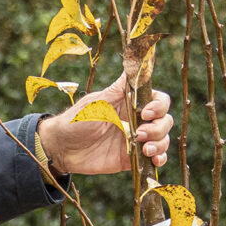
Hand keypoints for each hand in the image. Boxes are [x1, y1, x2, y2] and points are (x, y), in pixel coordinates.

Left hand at [39, 72, 172, 175]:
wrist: (61, 148)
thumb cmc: (76, 120)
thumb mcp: (97, 102)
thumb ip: (119, 89)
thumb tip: (135, 66)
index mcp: (129, 103)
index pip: (158, 100)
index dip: (158, 106)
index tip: (145, 113)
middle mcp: (136, 120)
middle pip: (164, 120)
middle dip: (158, 127)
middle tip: (140, 134)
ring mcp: (136, 139)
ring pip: (162, 138)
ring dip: (160, 143)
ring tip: (145, 149)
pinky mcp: (132, 158)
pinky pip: (154, 157)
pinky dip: (160, 158)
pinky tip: (153, 159)